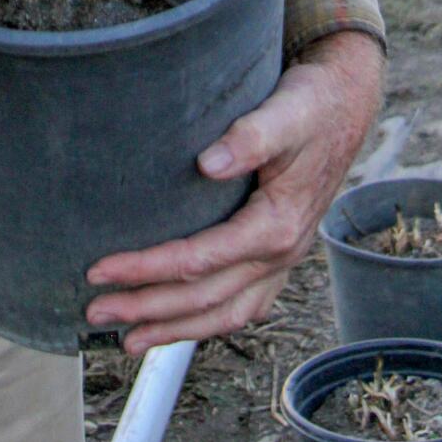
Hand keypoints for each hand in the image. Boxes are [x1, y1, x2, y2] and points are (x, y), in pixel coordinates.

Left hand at [85, 29, 383, 353]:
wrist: (345, 102)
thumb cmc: (311, 106)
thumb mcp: (285, 114)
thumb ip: (250, 138)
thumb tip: (207, 164)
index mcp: (277, 226)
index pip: (198, 260)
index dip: (146, 269)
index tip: (101, 269)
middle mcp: (281, 254)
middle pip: (205, 298)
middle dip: (148, 310)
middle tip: (96, 311)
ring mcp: (283, 260)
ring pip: (224, 313)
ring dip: (175, 329)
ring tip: (130, 339)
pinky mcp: (278, 253)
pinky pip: (241, 304)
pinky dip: (208, 320)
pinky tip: (183, 324)